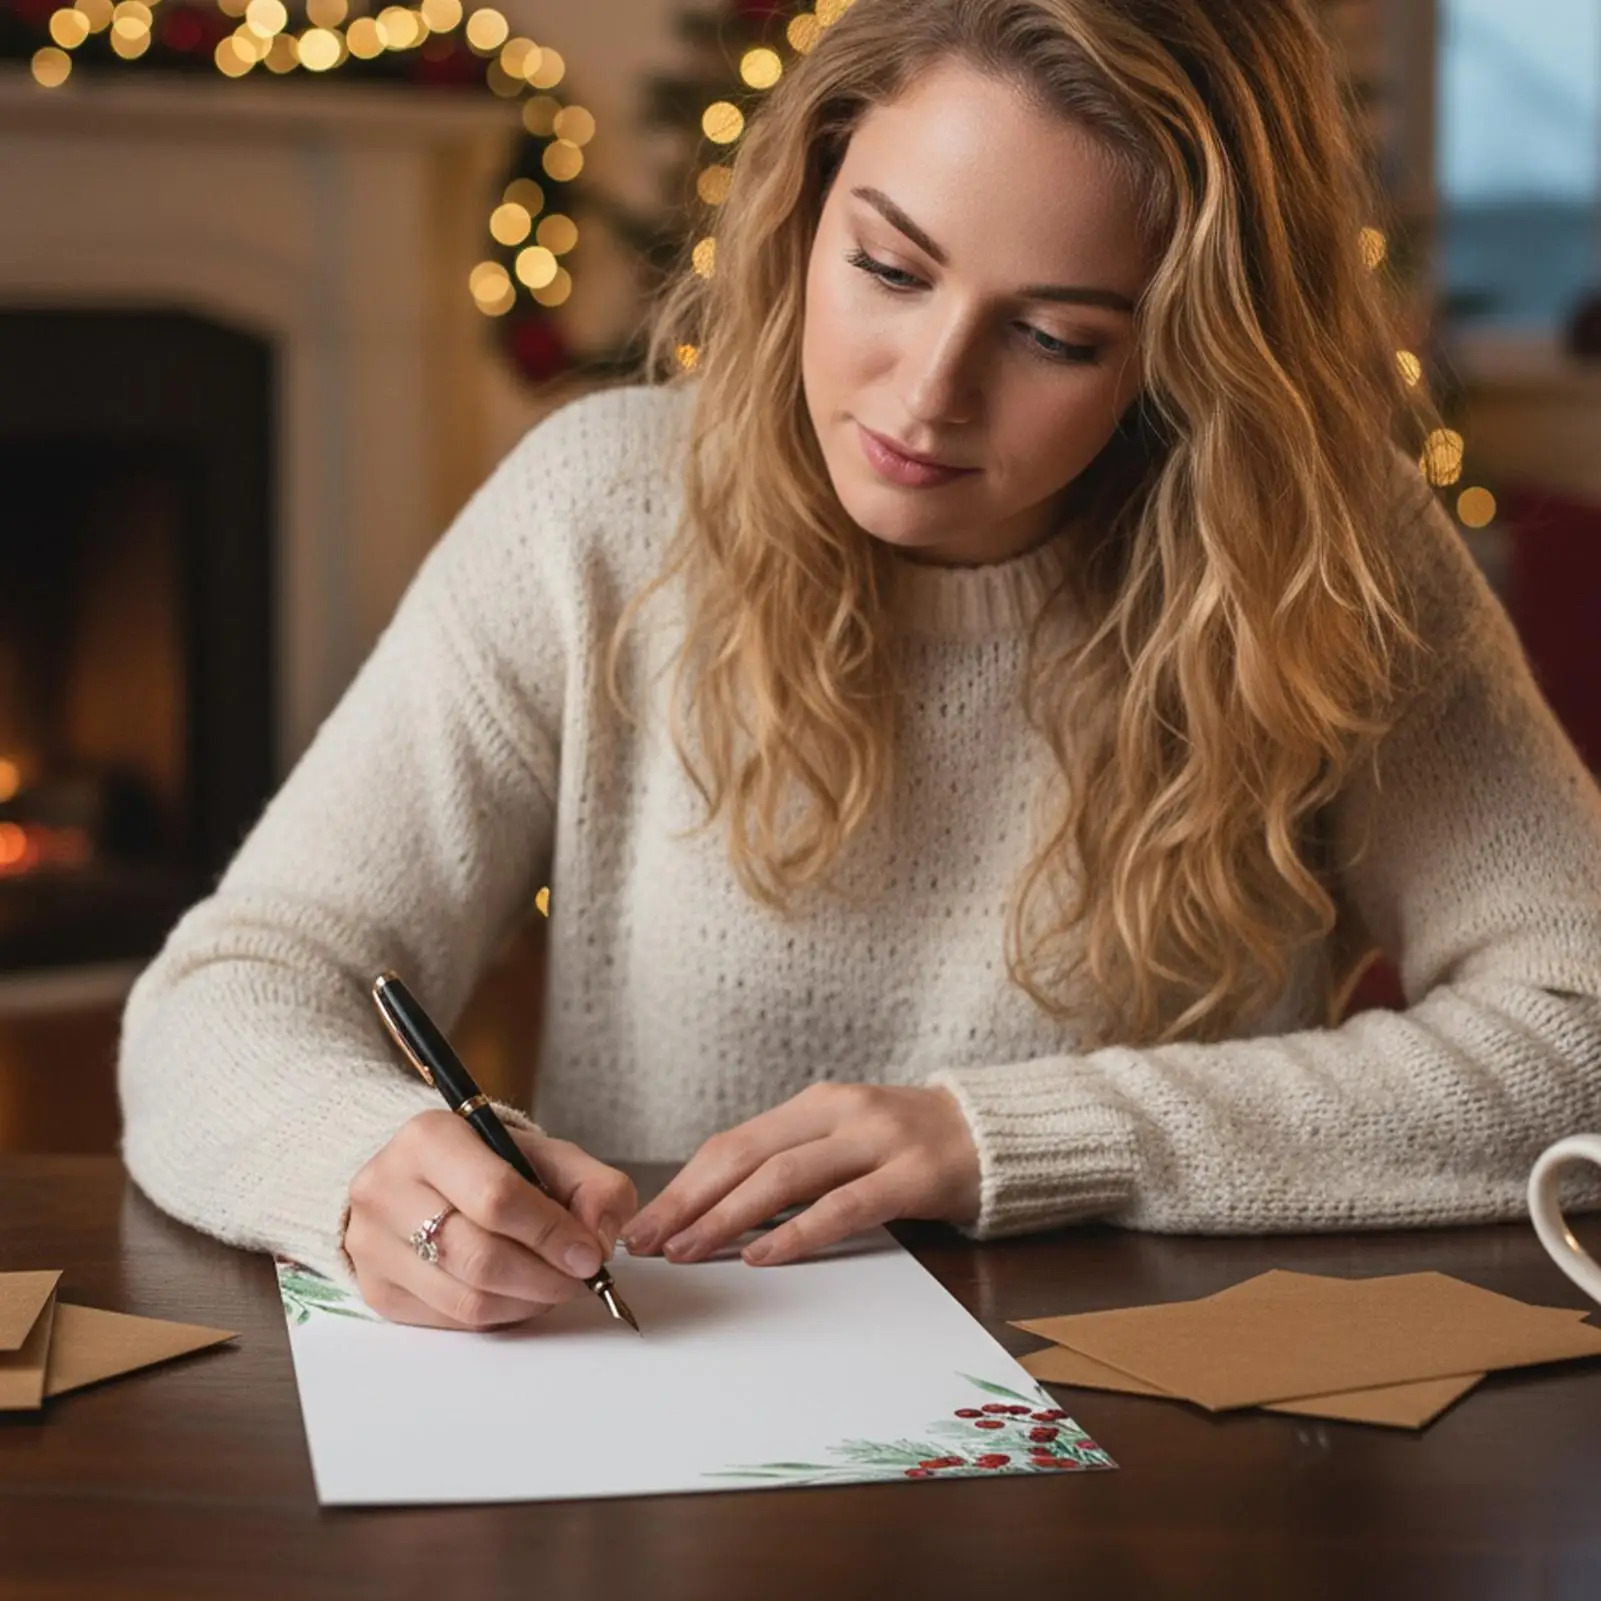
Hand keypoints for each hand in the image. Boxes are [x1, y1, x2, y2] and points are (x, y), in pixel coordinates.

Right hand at [344, 1109, 637, 1328]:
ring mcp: (372, 1243)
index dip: (552, 1233)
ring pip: (466, 1299)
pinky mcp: (375, 1289)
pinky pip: (451, 1321)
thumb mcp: (548, 1156)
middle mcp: (387, 1188)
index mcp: (430, 1138)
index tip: (590, 1255)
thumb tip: (601, 1240)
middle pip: (480, 1257)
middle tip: (579, 1279)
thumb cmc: (493, 1164)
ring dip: (527, 1302)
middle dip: (545, 1277)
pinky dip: (498, 1315)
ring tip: (552, 1285)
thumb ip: (594, 1187)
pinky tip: (517, 1293)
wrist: (424, 1177)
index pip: (497, 1197)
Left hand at [619, 1083, 979, 1267]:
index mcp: (814, 1105)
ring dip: (729, 1218)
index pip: (733, 1144)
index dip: (685, 1185)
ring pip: (785, 1178)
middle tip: (648, 1243)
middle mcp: (839, 1112)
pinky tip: (763, 1255)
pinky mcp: (913, 1174)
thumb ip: (793, 1164)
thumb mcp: (843, 1142)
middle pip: (745, 1157)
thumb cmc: (908, 1147)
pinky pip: (845, 1205)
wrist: (995, 1133)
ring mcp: (877, 1140)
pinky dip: (798, 1232)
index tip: (647, 1223)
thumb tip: (715, 1211)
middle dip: (690, 1202)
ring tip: (689, 1251)